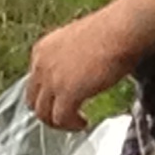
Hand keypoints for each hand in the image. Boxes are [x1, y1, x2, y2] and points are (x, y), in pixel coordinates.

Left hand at [27, 10, 134, 130]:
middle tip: (66, 118)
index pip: (34, 83)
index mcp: (43, 50)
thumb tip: (76, 76)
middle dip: (48, 113)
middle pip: (33, 101)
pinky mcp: (67, 92)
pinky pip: (61, 119)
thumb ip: (69, 59)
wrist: (121, 29)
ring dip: (59, 122)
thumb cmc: (110, 32)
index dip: (47, 97)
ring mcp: (52, 79)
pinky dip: (71, 125)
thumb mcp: (78, 44)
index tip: (61, 102)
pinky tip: (84, 123)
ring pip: (43, 114)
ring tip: (75, 123)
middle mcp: (41, 64)